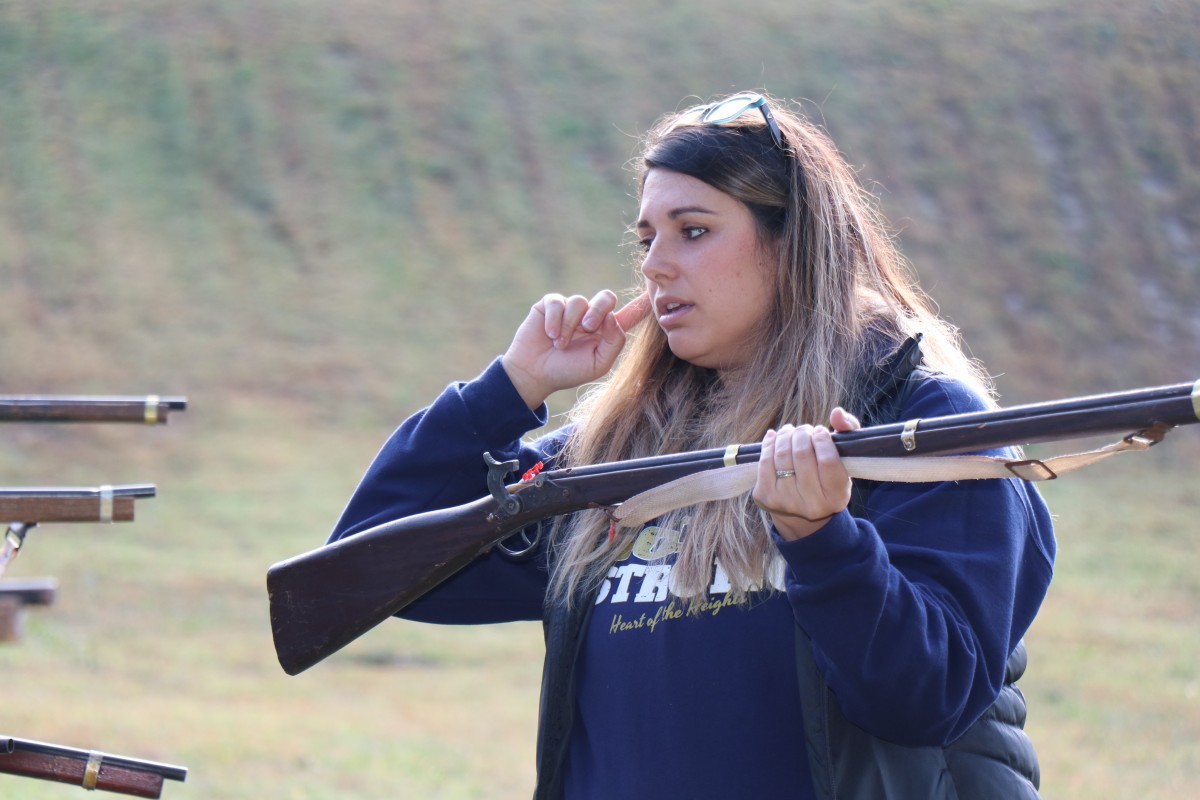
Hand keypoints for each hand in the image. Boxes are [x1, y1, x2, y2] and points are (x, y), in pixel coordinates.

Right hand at [502, 290, 650, 408]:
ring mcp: (570, 309)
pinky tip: (550, 335)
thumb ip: (613, 342)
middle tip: (587, 328)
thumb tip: (613, 316)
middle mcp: (591, 316)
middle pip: (606, 297)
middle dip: (598, 311)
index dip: (641, 303)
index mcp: (606, 331)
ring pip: (579, 301)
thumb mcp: (598, 364)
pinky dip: (555, 320)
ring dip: (570, 325)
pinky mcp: (550, 305)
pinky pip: (558, 302)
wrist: (534, 373)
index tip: (654, 292)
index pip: (629, 314)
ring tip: (560, 344)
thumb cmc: (567, 371)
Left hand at [753, 407, 860, 540]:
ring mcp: (786, 502)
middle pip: (802, 455)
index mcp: (836, 497)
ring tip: (790, 431)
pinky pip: (764, 461)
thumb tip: (837, 412)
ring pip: (781, 456)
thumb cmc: (826, 476)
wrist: (800, 510)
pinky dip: (769, 443)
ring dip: (785, 436)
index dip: (822, 440)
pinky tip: (775, 437)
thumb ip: (848, 431)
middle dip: (802, 434)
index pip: (828, 461)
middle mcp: (812, 505)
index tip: (820, 431)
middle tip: (804, 430)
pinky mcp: (766, 497)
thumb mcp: (844, 458)